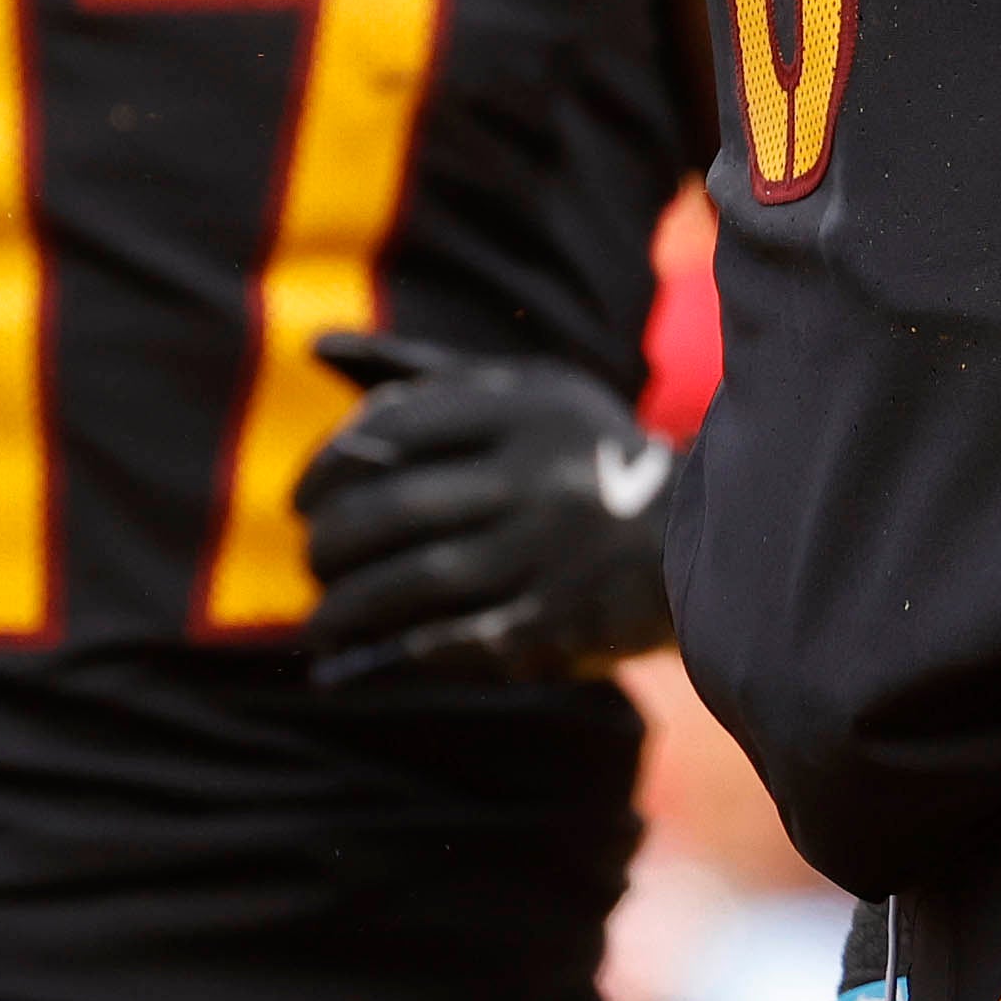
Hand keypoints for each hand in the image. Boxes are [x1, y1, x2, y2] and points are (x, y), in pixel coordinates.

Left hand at [291, 332, 676, 684]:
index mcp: (527, 408)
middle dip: (331, 542)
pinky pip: (461, 642)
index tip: (300, 498)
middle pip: (397, 508)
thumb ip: (422, 373)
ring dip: (350, 605)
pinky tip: (367, 656)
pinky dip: (403, 651)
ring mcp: (551, 555)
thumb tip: (316, 345)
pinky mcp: (561, 626)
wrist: (700, 539)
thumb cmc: (581, 458)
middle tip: (310, 559)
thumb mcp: (522, 393)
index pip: (396, 427)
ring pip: (418, 580)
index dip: (329, 466)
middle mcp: (539, 476)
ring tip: (318, 621)